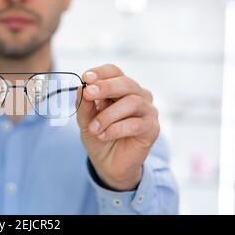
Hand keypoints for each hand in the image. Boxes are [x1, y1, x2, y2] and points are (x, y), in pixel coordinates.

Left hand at [76, 64, 159, 190]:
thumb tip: (83, 88)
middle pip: (126, 83)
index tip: (86, 77)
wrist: (108, 163)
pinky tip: (103, 135)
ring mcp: (147, 111)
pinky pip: (135, 124)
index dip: (101, 73)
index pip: (114, 71)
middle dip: (106, 87)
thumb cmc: (99, 136)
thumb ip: (85, 105)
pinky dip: (115, 129)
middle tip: (88, 94)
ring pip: (132, 102)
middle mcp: (137, 95)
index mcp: (120, 88)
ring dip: (108, 115)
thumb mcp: (85, 120)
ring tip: (93, 128)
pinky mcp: (152, 129)